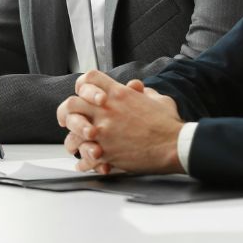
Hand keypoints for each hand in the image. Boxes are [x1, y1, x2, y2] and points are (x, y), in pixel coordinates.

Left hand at [57, 70, 183, 173]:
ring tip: (74, 144)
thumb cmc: (168, 124)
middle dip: (67, 112)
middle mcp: (107, 110)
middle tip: (68, 119)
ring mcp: (104, 131)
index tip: (84, 94)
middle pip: (72, 103)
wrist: (175, 145)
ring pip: (72, 131)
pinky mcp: (106, 152)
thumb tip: (136, 88)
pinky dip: (83, 162)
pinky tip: (84, 164)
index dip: (85, 85)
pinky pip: (84, 157)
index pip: (90, 78)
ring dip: (72, 139)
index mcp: (119, 94)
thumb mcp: (158, 99)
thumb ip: (143, 92)